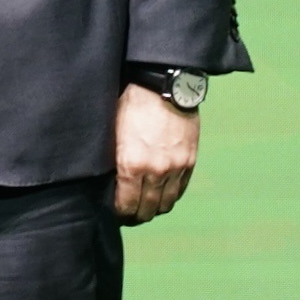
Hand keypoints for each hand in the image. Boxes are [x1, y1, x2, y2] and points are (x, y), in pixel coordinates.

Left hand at [111, 82, 198, 224]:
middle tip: (129, 215)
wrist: (163, 84)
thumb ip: (114, 161)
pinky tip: (161, 195)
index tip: (115, 213)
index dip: (119, 213)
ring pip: (165, 203)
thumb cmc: (131, 103)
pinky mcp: (189, 160)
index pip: (125, 205)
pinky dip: (170, 196)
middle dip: (136, 216)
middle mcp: (156, 170)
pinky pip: (180, 190)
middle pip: (147, 209)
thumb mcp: (113, 132)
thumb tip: (110, 183)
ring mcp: (176, 167)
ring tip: (146, 207)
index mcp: (131, 164)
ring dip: (154, 209)